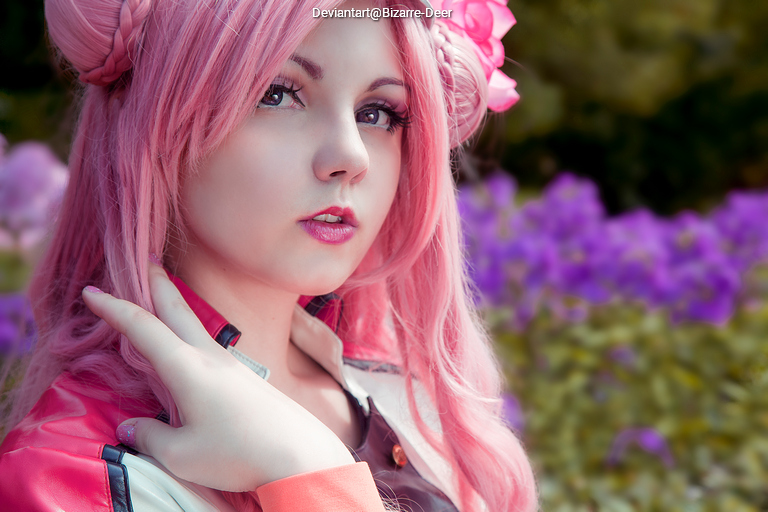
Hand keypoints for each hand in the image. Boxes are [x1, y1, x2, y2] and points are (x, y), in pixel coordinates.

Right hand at [82, 262, 353, 490]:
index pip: (143, 327)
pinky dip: (189, 329)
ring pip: (195, 323)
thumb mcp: (181, 455)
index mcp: (187, 367)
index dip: (113, 308)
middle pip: (177, 309)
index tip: (91, 293)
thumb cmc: (238, 453)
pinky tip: (190, 342)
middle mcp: (209, 355)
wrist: (298, 453)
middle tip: (143, 258)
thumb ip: (149, 437)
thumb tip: (131, 428)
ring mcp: (231, 363)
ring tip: (162, 295)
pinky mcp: (244, 376)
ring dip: (175, 304)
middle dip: (156, 282)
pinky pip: (207, 343)